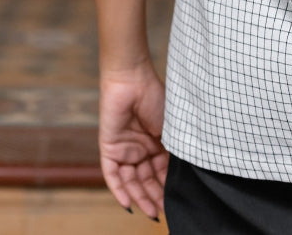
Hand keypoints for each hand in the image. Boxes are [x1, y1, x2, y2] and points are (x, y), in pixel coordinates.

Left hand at [98, 61, 168, 220]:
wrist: (133, 79)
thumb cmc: (156, 97)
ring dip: (140, 197)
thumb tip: (182, 173)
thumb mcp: (170, 128)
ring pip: (131, 181)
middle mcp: (140, 149)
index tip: (176, 200)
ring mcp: (125, 149)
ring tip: (151, 211)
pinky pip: (113, 175)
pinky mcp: (109, 148)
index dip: (167, 187)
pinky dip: (119, 190)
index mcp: (157, 143)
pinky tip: (128, 204)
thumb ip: (173, 150)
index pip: (162, 171)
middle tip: (163, 211)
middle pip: (146, 179)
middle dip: (154, 196)